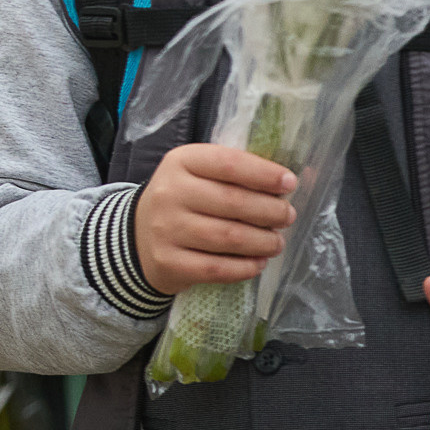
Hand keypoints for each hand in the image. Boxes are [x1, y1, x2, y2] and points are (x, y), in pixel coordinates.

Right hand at [132, 143, 297, 296]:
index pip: (228, 163)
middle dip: (270, 211)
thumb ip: (239, 174)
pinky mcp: (169, 262)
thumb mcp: (200, 175)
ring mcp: (166, 229)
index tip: (289, 184)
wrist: (138, 237)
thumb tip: (291, 182)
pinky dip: (244, 267)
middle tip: (287, 217)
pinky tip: (258, 263)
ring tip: (276, 242)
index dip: (264, 174)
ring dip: (263, 242)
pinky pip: (216, 268)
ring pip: (228, 237)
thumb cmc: (183, 201)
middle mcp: (170, 192)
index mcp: (181, 162)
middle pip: (232, 202)